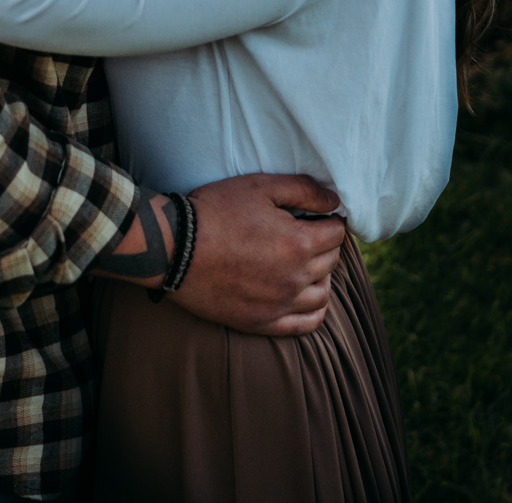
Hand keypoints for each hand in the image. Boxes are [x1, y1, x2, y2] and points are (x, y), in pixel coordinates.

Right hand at [170, 174, 345, 337]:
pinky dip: (314, 310)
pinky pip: (305, 324)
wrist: (174, 248)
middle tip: (306, 234)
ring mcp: (279, 304)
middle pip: (331, 262)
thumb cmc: (216, 211)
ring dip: (321, 276)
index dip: (329, 221)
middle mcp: (295, 278)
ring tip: (305, 264)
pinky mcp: (262, 322)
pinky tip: (304, 296)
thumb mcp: (259, 187)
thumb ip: (303, 190)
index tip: (316, 217)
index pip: (336, 234)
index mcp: (298, 243)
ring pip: (322, 294)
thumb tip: (334, 202)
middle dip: (324, 245)